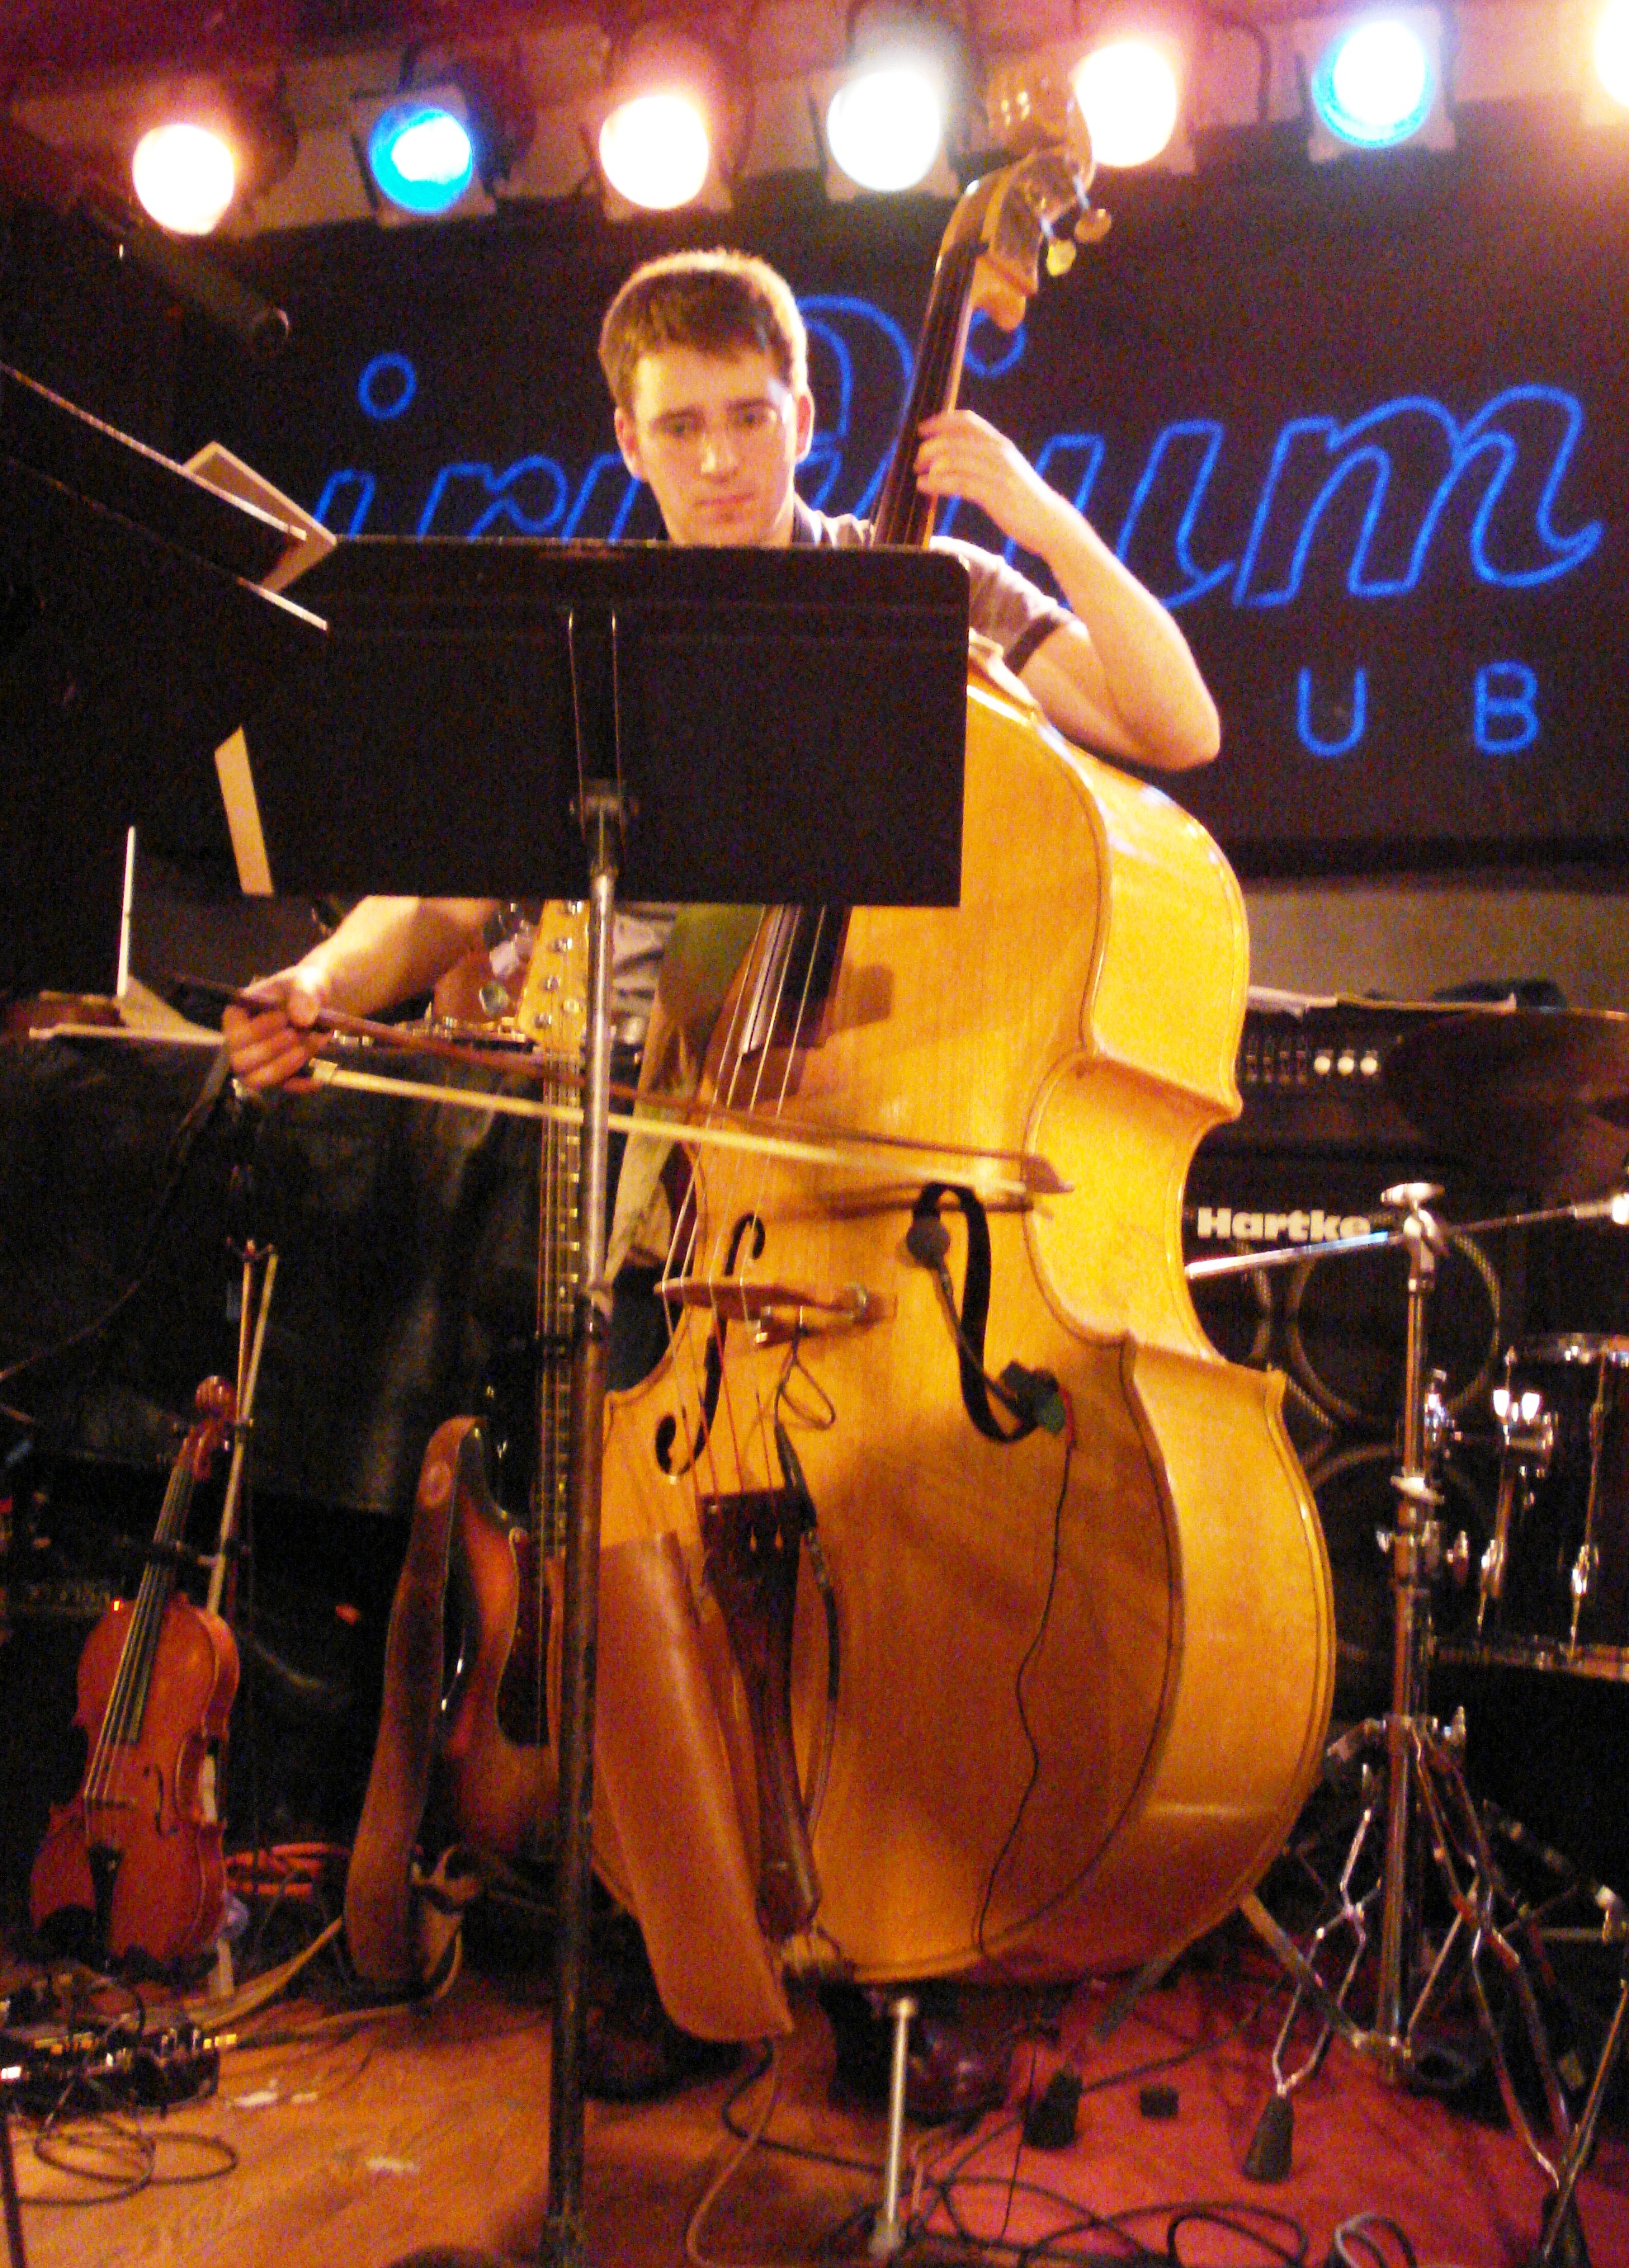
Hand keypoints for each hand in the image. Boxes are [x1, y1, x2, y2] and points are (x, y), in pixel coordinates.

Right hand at [223, 967, 328, 1091]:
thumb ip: (302, 993)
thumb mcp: (306, 981)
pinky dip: (300, 1085)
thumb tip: (301, 1018)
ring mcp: (258, 1062)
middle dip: (271, 1050)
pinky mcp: (279, 1075)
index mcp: (237, 1016)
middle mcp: (241, 1043)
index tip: (284, 1018)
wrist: (323, 1000)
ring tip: (311, 1045)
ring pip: (257, 1079)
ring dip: (283, 1067)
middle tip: (297, 1034)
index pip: (233, 1033)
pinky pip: (283, 1088)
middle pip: (240, 1062)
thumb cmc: (304, 987)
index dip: (257, 1030)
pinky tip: (317, 1077)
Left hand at [914, 409, 1061, 557]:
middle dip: (931, 447)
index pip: (967, 421)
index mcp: (1000, 444)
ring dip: (930, 465)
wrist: (1049, 522)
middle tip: (917, 460)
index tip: (922, 429)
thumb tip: (953, 459)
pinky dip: (937, 483)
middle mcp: (999, 453)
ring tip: (918, 474)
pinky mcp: (994, 494)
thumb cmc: (1022, 500)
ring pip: (954, 459)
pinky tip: (925, 486)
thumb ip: (984, 460)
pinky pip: (958, 483)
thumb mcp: (1006, 471)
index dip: (941, 421)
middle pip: (956, 439)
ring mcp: (997, 473)